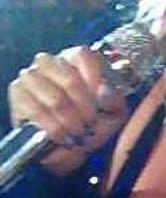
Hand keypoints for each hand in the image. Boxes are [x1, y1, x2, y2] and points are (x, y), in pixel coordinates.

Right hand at [8, 46, 127, 174]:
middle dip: (85, 107)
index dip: (96, 81)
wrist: (71, 140)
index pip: (85, 57)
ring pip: (55, 97)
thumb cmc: (95, 119)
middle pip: (70, 79)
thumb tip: (103, 91)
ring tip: (78, 131)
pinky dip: (53, 126)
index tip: (103, 103)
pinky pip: (36, 110)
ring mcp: (31, 76)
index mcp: (77, 58)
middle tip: (91, 123)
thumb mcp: (115, 110)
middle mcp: (52, 62)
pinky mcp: (18, 94)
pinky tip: (62, 135)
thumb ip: (114, 98)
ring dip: (70, 120)